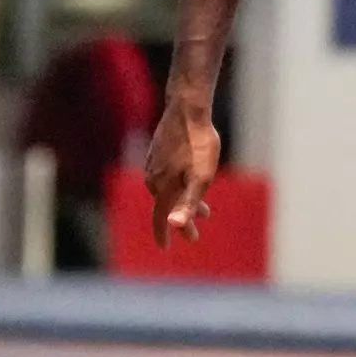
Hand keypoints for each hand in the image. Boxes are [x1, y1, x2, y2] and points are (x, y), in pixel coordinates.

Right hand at [145, 98, 220, 247]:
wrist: (188, 108)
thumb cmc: (198, 143)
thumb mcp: (201, 176)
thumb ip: (188, 202)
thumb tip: (173, 225)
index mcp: (163, 187)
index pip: (160, 219)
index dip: (163, 234)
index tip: (166, 247)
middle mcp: (154, 178)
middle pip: (166, 205)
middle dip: (181, 220)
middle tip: (195, 232)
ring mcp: (154, 164)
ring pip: (168, 190)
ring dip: (182, 201)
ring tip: (202, 207)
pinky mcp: (157, 152)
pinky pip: (165, 177)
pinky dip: (178, 185)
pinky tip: (187, 181)